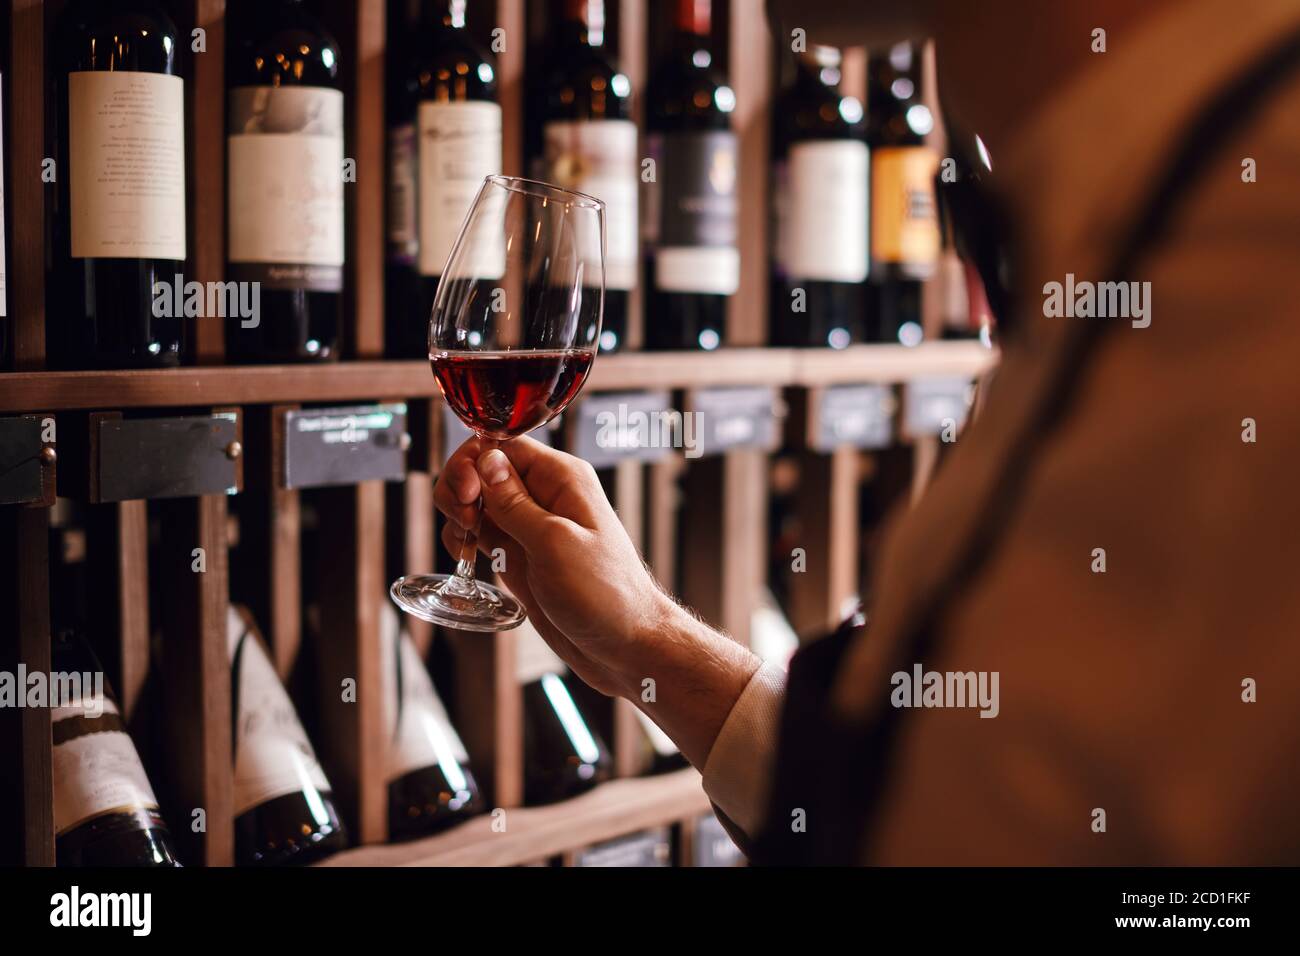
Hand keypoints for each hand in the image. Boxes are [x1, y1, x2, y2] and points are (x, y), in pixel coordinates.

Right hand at [434, 436, 679, 696]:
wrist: (624, 646)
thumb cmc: (605, 595)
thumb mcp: (555, 544)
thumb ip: (515, 503)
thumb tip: (486, 459)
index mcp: (562, 479)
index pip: (503, 445)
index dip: (474, 462)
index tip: (467, 494)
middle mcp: (545, 496)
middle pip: (483, 468)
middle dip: (460, 487)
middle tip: (465, 520)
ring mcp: (529, 526)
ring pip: (476, 500)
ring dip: (457, 513)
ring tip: (465, 542)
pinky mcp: (519, 555)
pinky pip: (480, 532)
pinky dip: (462, 539)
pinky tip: (464, 556)